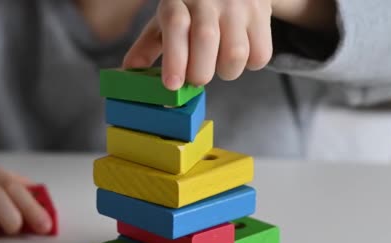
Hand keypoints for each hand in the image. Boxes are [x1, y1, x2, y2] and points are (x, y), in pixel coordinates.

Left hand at [123, 0, 335, 89]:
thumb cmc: (192, 10)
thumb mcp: (167, 19)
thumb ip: (147, 46)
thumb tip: (128, 73)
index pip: (176, 25)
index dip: (174, 58)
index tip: (172, 86)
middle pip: (207, 38)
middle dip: (200, 72)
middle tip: (196, 79)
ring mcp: (238, 5)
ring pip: (236, 52)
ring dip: (226, 72)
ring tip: (219, 64)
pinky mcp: (262, 14)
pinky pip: (260, 56)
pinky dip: (249, 66)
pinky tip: (238, 56)